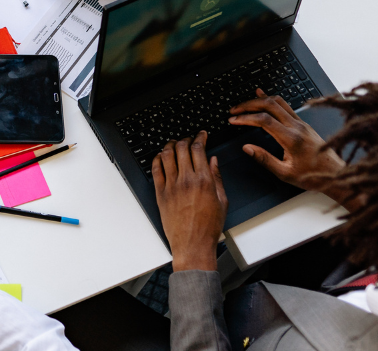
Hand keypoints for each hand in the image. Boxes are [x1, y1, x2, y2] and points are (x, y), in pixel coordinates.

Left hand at [153, 133, 226, 271]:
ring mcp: (171, 186)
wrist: (193, 244)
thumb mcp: (222, 200)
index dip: (200, 137)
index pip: (199, 149)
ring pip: (166, 155)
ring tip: (174, 144)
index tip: (201, 134)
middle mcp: (186, 180)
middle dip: (186, 139)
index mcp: (204, 180)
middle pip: (182, 148)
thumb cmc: (208, 226)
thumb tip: (213, 160)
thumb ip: (217, 177)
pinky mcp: (160, 194)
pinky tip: (161, 156)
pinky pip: (156, 170)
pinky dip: (157, 159)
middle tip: (188, 138)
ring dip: (170, 145)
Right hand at [229, 89, 353, 208]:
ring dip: (259, 100)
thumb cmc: (312, 175)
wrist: (335, 174)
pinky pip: (285, 106)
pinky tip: (263, 96)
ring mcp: (301, 123)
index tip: (234, 120)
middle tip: (234, 110)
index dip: (246, 118)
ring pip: (278, 102)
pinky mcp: (303, 124)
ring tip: (244, 104)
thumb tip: (247, 148)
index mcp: (291, 139)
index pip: (264, 120)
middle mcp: (297, 127)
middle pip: (270, 105)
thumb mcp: (285, 173)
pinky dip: (271, 100)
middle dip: (249, 105)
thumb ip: (264, 159)